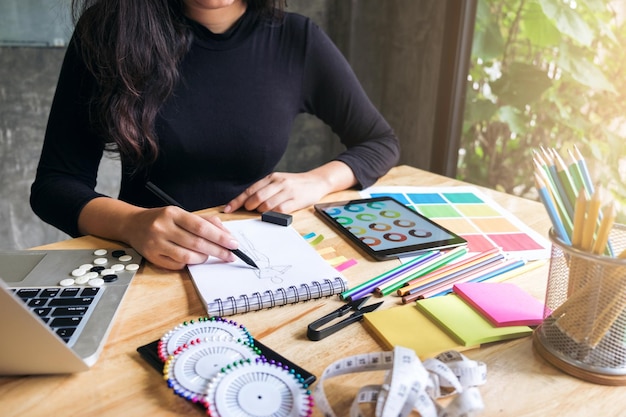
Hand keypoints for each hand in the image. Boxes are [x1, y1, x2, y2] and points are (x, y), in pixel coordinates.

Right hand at [122, 206, 238, 269]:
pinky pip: (177, 265)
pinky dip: (189, 263)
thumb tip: (226, 234)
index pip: (201, 227)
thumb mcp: (182, 214)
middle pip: (197, 243)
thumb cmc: (163, 219)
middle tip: (231, 256)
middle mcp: (163, 227)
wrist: (132, 224)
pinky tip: (192, 259)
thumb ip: (205, 221)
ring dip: (204, 258)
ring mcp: (156, 243)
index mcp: (173, 213)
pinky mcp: (151, 257)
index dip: (220, 237)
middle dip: (218, 251)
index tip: (233, 244)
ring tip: (210, 256)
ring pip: (188, 256)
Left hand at [223, 172, 326, 213]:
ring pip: (267, 204)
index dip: (237, 200)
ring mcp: (287, 191)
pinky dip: (273, 215)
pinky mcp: (295, 200)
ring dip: (260, 212)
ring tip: (262, 213)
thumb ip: (264, 189)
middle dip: (248, 207)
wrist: (316, 181)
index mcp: (271, 177)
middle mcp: (278, 182)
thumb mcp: (278, 182)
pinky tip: (272, 215)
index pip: (250, 190)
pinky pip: (280, 210)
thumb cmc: (294, 184)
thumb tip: (246, 202)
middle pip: (256, 197)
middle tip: (248, 211)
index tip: (227, 209)